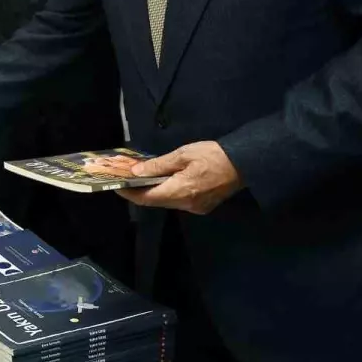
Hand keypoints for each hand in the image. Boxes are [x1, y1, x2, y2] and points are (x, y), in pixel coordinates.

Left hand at [118, 141, 243, 214]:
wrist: (245, 163)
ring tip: (140, 177)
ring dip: (152, 191)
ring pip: (167, 201)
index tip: (116, 185)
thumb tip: (136, 172)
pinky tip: (161, 180)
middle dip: (138, 191)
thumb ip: (158, 165)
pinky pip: (178, 200)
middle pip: (155, 201)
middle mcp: (186, 205)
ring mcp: (196, 207)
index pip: (146, 199)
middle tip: (125, 178)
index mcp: (180, 192)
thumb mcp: (182, 154)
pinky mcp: (203, 206)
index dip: (129, 193)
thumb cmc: (212, 155)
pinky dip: (166, 191)